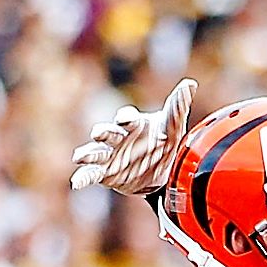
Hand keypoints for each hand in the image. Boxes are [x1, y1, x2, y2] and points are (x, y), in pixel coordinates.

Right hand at [70, 78, 196, 193]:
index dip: (126, 118)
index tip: (126, 119)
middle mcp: (119, 137)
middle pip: (108, 133)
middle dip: (104, 133)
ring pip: (96, 152)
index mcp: (134, 124)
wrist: (161, 173)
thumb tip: (190, 84)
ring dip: (88, 154)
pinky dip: (83, 177)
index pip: (128, 118)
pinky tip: (76, 183)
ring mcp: (110, 155)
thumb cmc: (164, 143)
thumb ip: (178, 108)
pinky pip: (92, 174)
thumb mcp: (173, 128)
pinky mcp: (106, 172)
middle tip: (99, 133)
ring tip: (80, 157)